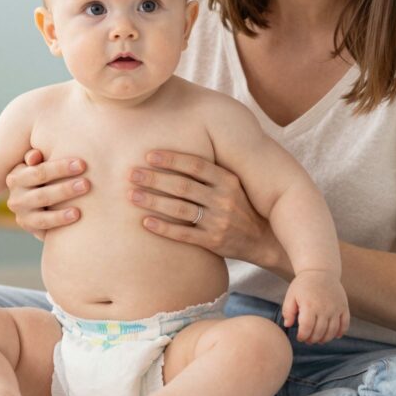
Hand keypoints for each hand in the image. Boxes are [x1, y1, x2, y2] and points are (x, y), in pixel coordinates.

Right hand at [4, 149, 89, 239]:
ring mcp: (22, 214)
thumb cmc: (47, 178)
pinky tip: (77, 213)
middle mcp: (16, 196)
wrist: (41, 206)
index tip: (82, 164)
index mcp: (17, 176)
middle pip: (41, 191)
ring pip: (42, 207)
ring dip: (64, 199)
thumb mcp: (40, 166)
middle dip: (65, 187)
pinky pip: (44, 224)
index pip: (38, 171)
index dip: (60, 167)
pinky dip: (60, 220)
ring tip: (83, 195)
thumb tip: (35, 155)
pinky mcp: (29, 227)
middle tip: (87, 184)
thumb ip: (39, 158)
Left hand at [128, 150, 284, 268]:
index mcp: (228, 180)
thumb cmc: (240, 207)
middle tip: (131, 173)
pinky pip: (183, 234)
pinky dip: (163, 228)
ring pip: (180, 209)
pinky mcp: (213, 242)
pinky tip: (145, 222)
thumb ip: (210, 173)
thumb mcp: (233, 185)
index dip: (171, 159)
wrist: (263, 239)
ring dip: (153, 201)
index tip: (148, 155)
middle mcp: (224, 199)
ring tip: (132, 195)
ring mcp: (218, 221)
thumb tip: (177, 154)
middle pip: (183, 186)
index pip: (196, 165)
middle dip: (155, 178)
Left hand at [281, 269, 349, 343]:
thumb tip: (288, 325)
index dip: (302, 336)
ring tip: (319, 339)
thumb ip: (288, 311)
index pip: (306, 328)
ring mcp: (335, 308)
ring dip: (325, 339)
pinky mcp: (344, 307)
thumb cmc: (303, 285)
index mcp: (309, 305)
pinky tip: (334, 335)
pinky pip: (345, 324)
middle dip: (312, 339)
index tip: (300, 337)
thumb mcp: (291, 295)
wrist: (320, 271)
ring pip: (332, 331)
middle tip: (308, 340)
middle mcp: (324, 308)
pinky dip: (340, 332)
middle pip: (319, 332)